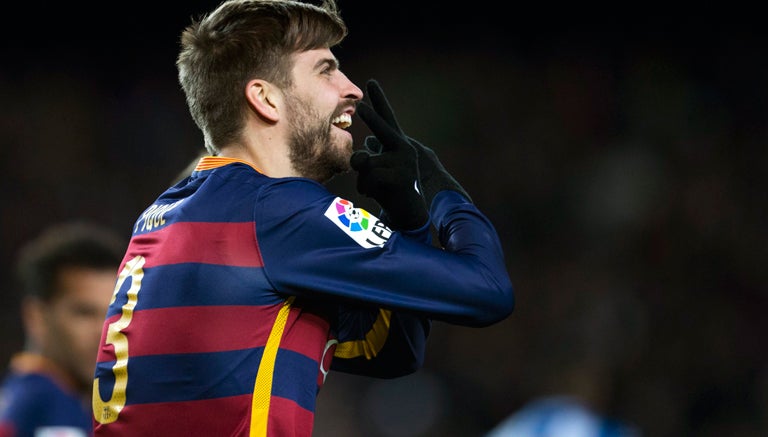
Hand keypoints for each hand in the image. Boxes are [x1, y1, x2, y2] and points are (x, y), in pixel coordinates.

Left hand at [350, 110, 426, 229]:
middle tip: (362, 106)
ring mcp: (404, 162)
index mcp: (397, 144)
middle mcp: (405, 148)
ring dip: (362, 178)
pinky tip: (376, 194)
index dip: (379, 100)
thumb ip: (370, 155)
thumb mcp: (377, 169)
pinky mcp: (401, 177)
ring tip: (374, 188)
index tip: (370, 81)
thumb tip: (365, 144)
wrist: (407, 213)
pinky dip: (366, 188)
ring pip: (366, 163)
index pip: (387, 118)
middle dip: (372, 118)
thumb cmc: (388, 189)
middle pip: (383, 130)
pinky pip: (369, 177)